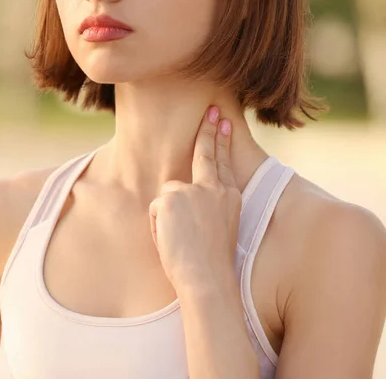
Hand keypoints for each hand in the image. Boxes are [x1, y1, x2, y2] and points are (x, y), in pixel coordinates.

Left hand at [149, 106, 241, 294]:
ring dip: (168, 220)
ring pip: (169, 196)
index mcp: (230, 198)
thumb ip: (204, 208)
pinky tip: (172, 240)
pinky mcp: (171, 195)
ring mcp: (193, 190)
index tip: (224, 123)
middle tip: (213, 108)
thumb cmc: (211, 264)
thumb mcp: (217, 230)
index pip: (224, 163)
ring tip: (182, 243)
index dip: (222, 142)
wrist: (208, 279)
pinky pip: (156, 210)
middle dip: (209, 130)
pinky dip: (158, 228)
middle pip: (207, 153)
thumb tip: (180, 196)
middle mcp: (214, 189)